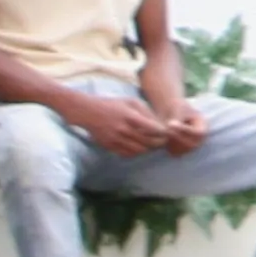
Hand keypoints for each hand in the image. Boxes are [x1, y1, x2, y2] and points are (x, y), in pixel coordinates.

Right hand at [74, 87, 196, 156]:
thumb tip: (159, 123)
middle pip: (149, 143)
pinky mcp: (110, 146)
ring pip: (139, 151)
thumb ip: (146, 111)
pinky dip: (136, 152)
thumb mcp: (131, 101)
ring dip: (148, 149)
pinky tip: (139, 146)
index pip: (154, 129)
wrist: (88, 112)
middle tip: (163, 141)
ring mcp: (116, 140)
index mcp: (131, 117)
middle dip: (159, 143)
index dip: (163, 133)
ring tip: (152, 144)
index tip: (167, 132)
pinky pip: (128, 154)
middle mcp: (124, 130)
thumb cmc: (113, 104)